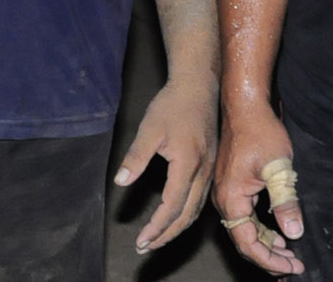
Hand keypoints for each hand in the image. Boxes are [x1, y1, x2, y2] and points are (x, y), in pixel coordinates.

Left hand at [113, 76, 216, 253]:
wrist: (199, 85)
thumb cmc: (172, 105)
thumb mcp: (149, 129)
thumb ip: (136, 157)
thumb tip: (120, 181)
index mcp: (188, 164)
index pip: (171, 207)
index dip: (156, 227)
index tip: (141, 241)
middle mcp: (203, 172)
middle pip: (186, 215)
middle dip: (166, 235)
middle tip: (146, 247)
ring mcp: (210, 169)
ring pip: (196, 210)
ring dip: (177, 227)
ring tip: (158, 238)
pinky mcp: (211, 165)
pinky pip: (201, 199)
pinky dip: (187, 214)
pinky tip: (176, 216)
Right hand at [212, 107, 303, 275]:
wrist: (244, 105)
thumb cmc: (260, 131)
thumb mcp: (278, 168)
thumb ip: (285, 202)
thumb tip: (294, 233)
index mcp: (231, 199)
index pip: (249, 244)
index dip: (271, 260)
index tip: (293, 266)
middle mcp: (224, 200)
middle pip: (245, 241)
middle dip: (270, 257)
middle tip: (294, 266)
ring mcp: (226, 192)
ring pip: (246, 230)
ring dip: (267, 244)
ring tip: (289, 254)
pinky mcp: (232, 185)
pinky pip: (246, 216)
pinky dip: (262, 228)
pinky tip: (278, 233)